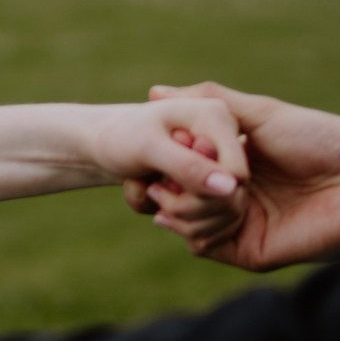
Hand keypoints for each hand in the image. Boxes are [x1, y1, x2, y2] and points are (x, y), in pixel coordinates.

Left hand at [80, 97, 248, 243]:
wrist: (103, 144)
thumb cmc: (121, 137)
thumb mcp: (148, 148)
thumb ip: (188, 165)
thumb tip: (231, 187)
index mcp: (218, 117)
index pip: (236, 175)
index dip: (204, 190)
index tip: (165, 180)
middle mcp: (226, 140)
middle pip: (232, 200)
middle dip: (186, 206)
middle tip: (152, 188)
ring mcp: (221, 165)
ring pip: (222, 217)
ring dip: (178, 216)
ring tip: (149, 190)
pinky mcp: (211, 187)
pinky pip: (209, 223)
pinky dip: (177, 222)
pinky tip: (153, 203)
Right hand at [124, 82, 339, 270]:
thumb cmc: (318, 137)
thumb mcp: (258, 112)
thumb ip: (209, 103)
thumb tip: (153, 92)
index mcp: (233, 166)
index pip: (181, 169)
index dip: (162, 160)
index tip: (154, 147)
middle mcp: (233, 196)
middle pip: (176, 198)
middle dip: (164, 185)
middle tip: (167, 173)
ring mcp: (240, 225)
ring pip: (184, 223)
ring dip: (182, 203)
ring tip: (195, 187)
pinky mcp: (248, 250)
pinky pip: (203, 245)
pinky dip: (196, 225)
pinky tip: (208, 204)